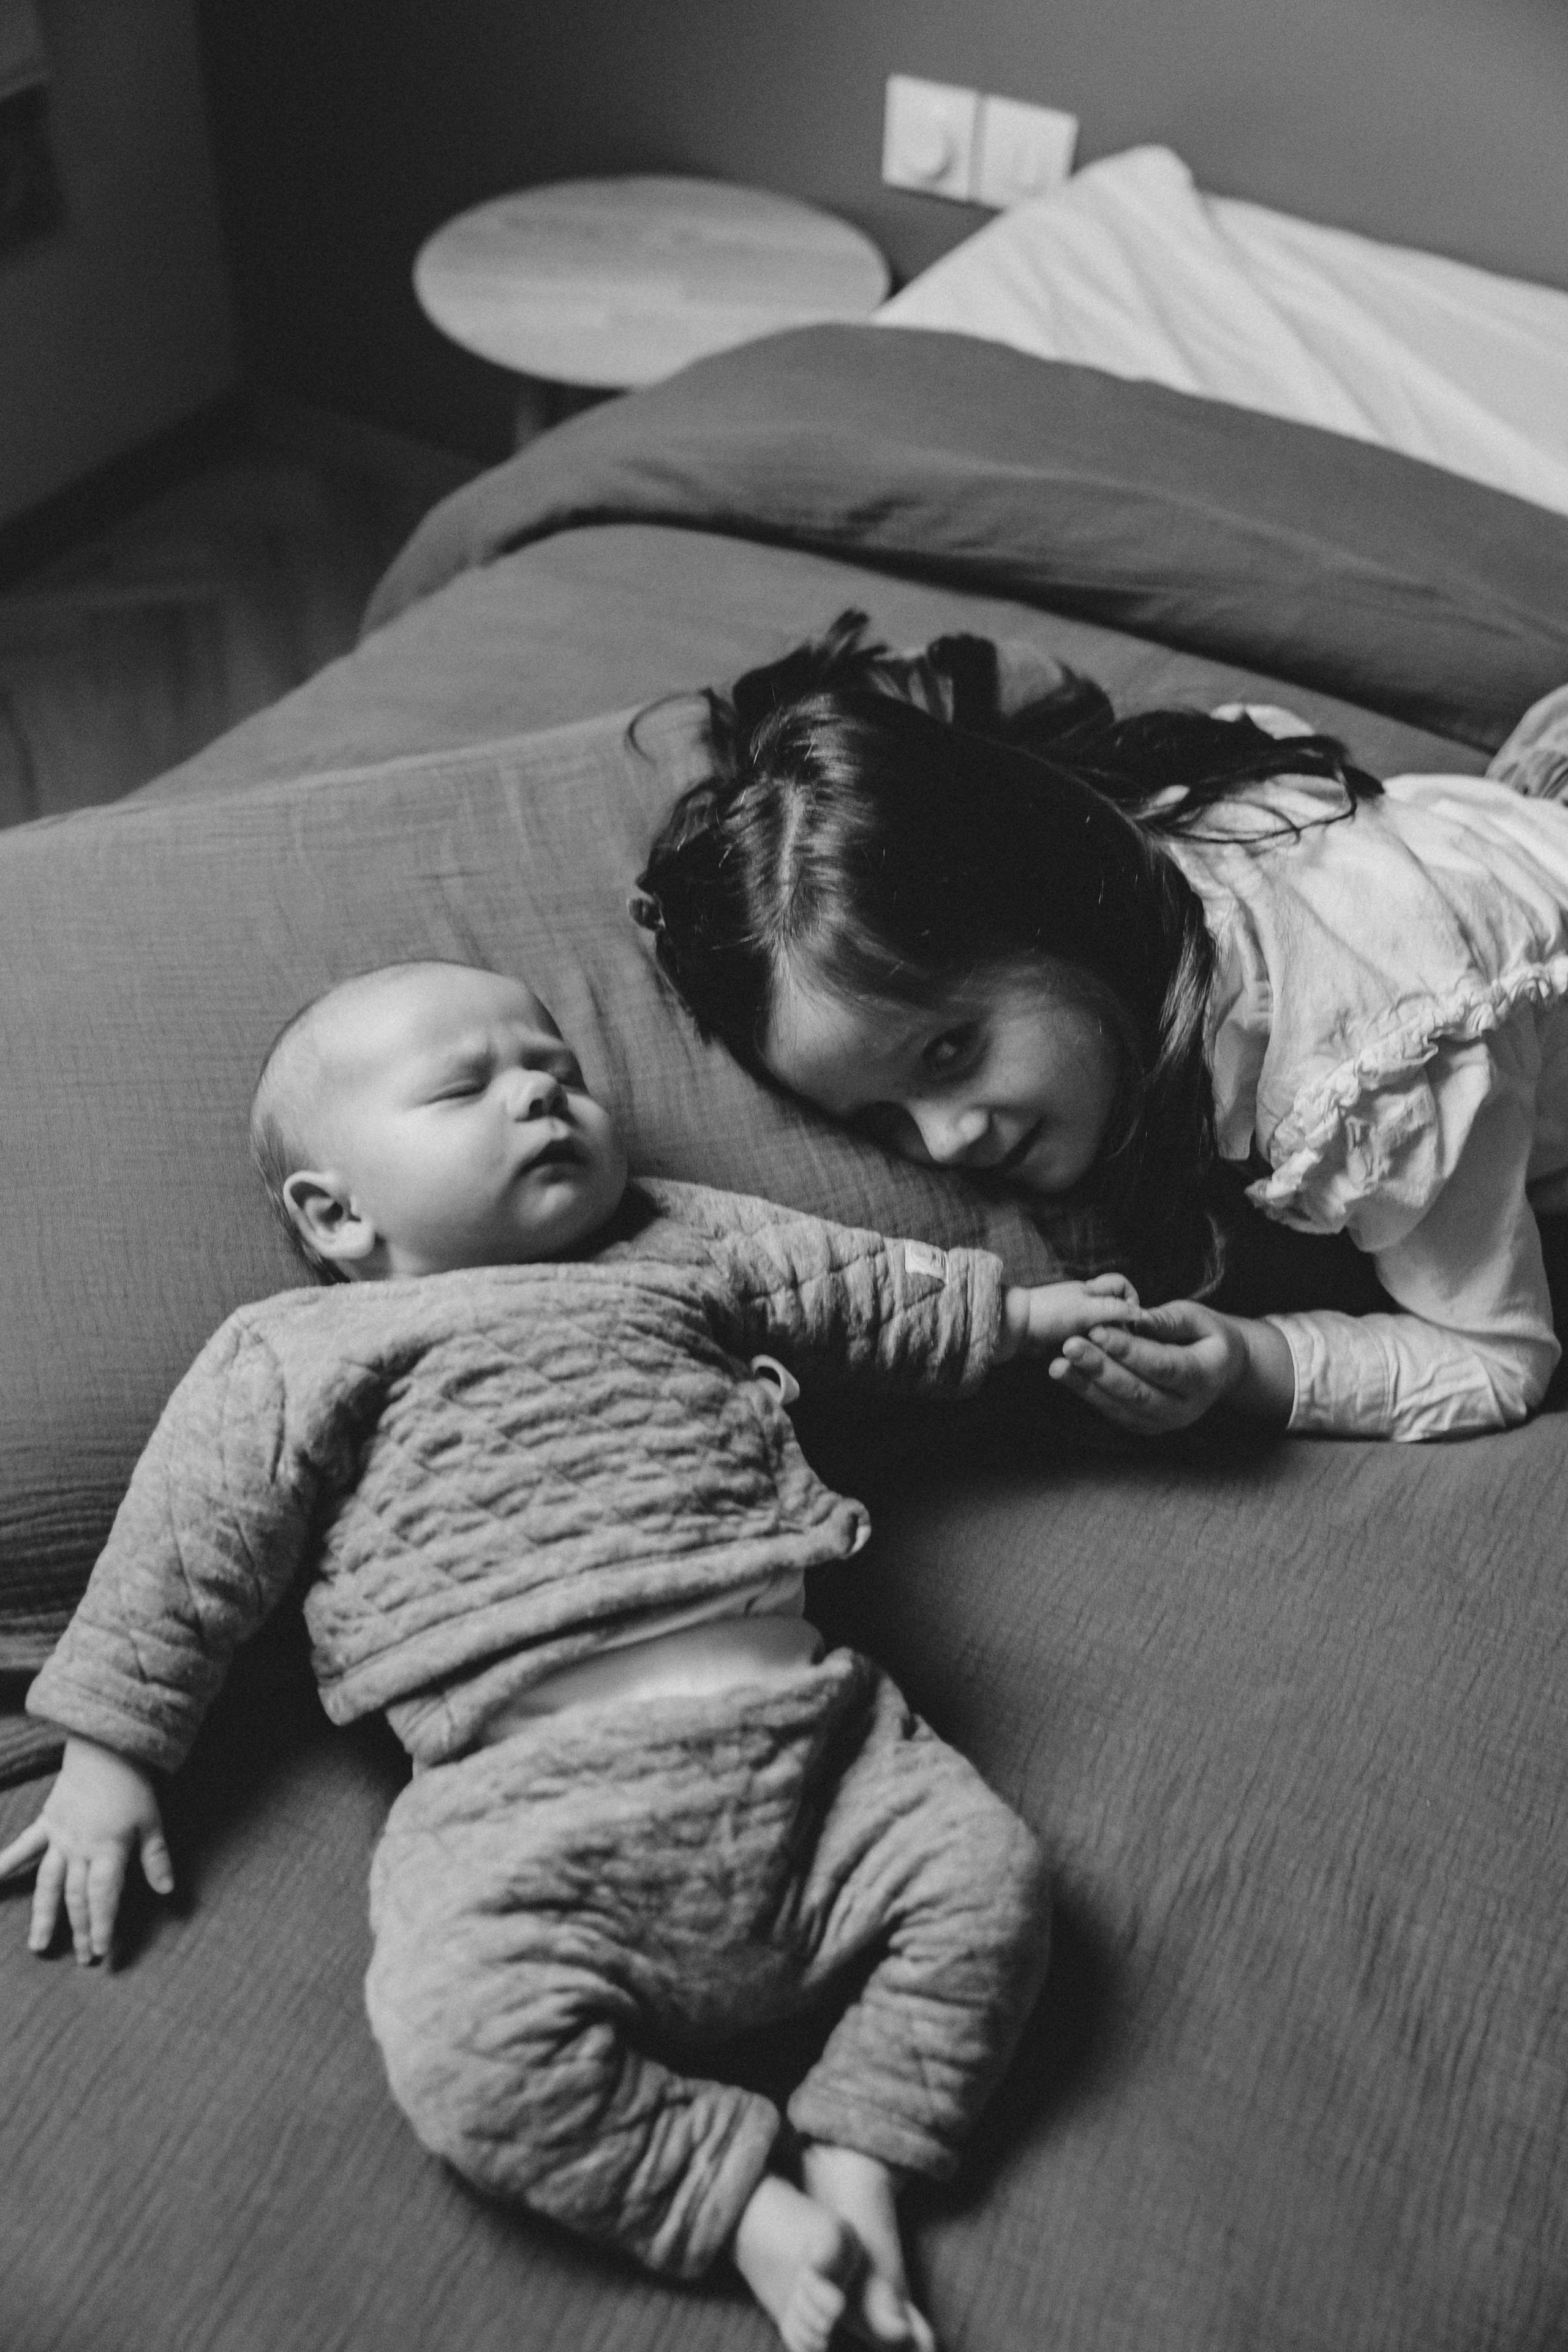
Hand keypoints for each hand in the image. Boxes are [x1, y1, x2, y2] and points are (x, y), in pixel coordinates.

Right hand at [0, 1736, 172, 1964]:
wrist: (106, 1749)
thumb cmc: (133, 1786)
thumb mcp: (151, 1821)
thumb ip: (155, 1858)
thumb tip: (168, 1890)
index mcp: (108, 1850)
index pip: (104, 1896)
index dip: (103, 1924)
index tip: (102, 1951)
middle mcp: (80, 1849)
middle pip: (78, 1898)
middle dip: (82, 1930)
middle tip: (84, 1959)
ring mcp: (59, 1838)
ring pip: (49, 1885)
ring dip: (44, 1916)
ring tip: (39, 1946)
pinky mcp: (46, 1824)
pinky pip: (24, 1847)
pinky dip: (5, 1863)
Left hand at [999, 1272, 1140, 1360]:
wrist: (1011, 1330)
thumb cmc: (1049, 1313)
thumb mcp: (1087, 1309)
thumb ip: (1115, 1310)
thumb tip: (1142, 1316)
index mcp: (1094, 1290)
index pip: (1123, 1287)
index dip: (1132, 1301)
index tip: (1132, 1322)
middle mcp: (1087, 1304)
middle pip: (1115, 1315)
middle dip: (1118, 1331)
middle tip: (1115, 1345)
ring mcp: (1075, 1323)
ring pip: (1103, 1335)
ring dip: (1103, 1346)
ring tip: (1100, 1356)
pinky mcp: (1066, 1341)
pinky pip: (1086, 1347)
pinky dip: (1088, 1354)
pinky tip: (1087, 1362)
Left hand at [1047, 1300, 1294, 1433]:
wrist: (1222, 1370)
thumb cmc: (1208, 1336)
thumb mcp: (1199, 1318)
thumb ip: (1168, 1320)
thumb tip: (1136, 1318)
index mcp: (1204, 1377)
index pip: (1161, 1366)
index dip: (1128, 1350)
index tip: (1097, 1330)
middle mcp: (1186, 1408)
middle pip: (1137, 1391)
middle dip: (1100, 1368)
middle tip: (1070, 1346)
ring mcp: (1166, 1422)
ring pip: (1122, 1407)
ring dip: (1086, 1385)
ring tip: (1058, 1364)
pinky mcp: (1147, 1426)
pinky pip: (1114, 1413)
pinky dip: (1088, 1394)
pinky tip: (1066, 1376)